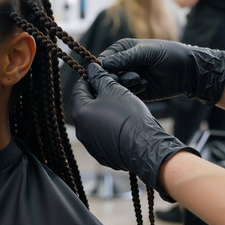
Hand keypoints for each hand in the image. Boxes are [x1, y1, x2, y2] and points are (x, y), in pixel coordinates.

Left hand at [72, 63, 198, 199]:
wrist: (146, 146)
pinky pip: (103, 137)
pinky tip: (124, 124)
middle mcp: (80, 130)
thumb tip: (92, 69)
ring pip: (95, 122)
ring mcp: (91, 145)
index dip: (91, 79)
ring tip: (121, 106)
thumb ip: (100, 78)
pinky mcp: (102, 155)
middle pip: (86, 106)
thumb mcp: (114, 90)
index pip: (79, 88)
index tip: (102, 75)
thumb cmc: (129, 115)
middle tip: (114, 89)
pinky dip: (110, 128)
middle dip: (98, 95)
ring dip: (104, 112)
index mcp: (79, 112)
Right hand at [98, 38, 224, 104]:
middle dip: (115, 77)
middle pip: (107, 75)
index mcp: (122, 50)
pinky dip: (134, 91)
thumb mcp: (147, 52)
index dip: (103, 67)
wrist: (188, 71)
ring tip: (139, 80)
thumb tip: (103, 63)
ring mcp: (129, 78)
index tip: (109, 72)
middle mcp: (123, 64)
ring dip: (125, 84)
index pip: (103, 60)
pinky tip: (145, 85)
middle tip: (129, 77)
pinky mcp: (136, 91)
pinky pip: (126, 94)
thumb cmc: (169, 54)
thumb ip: (125, 58)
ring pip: (115, 85)